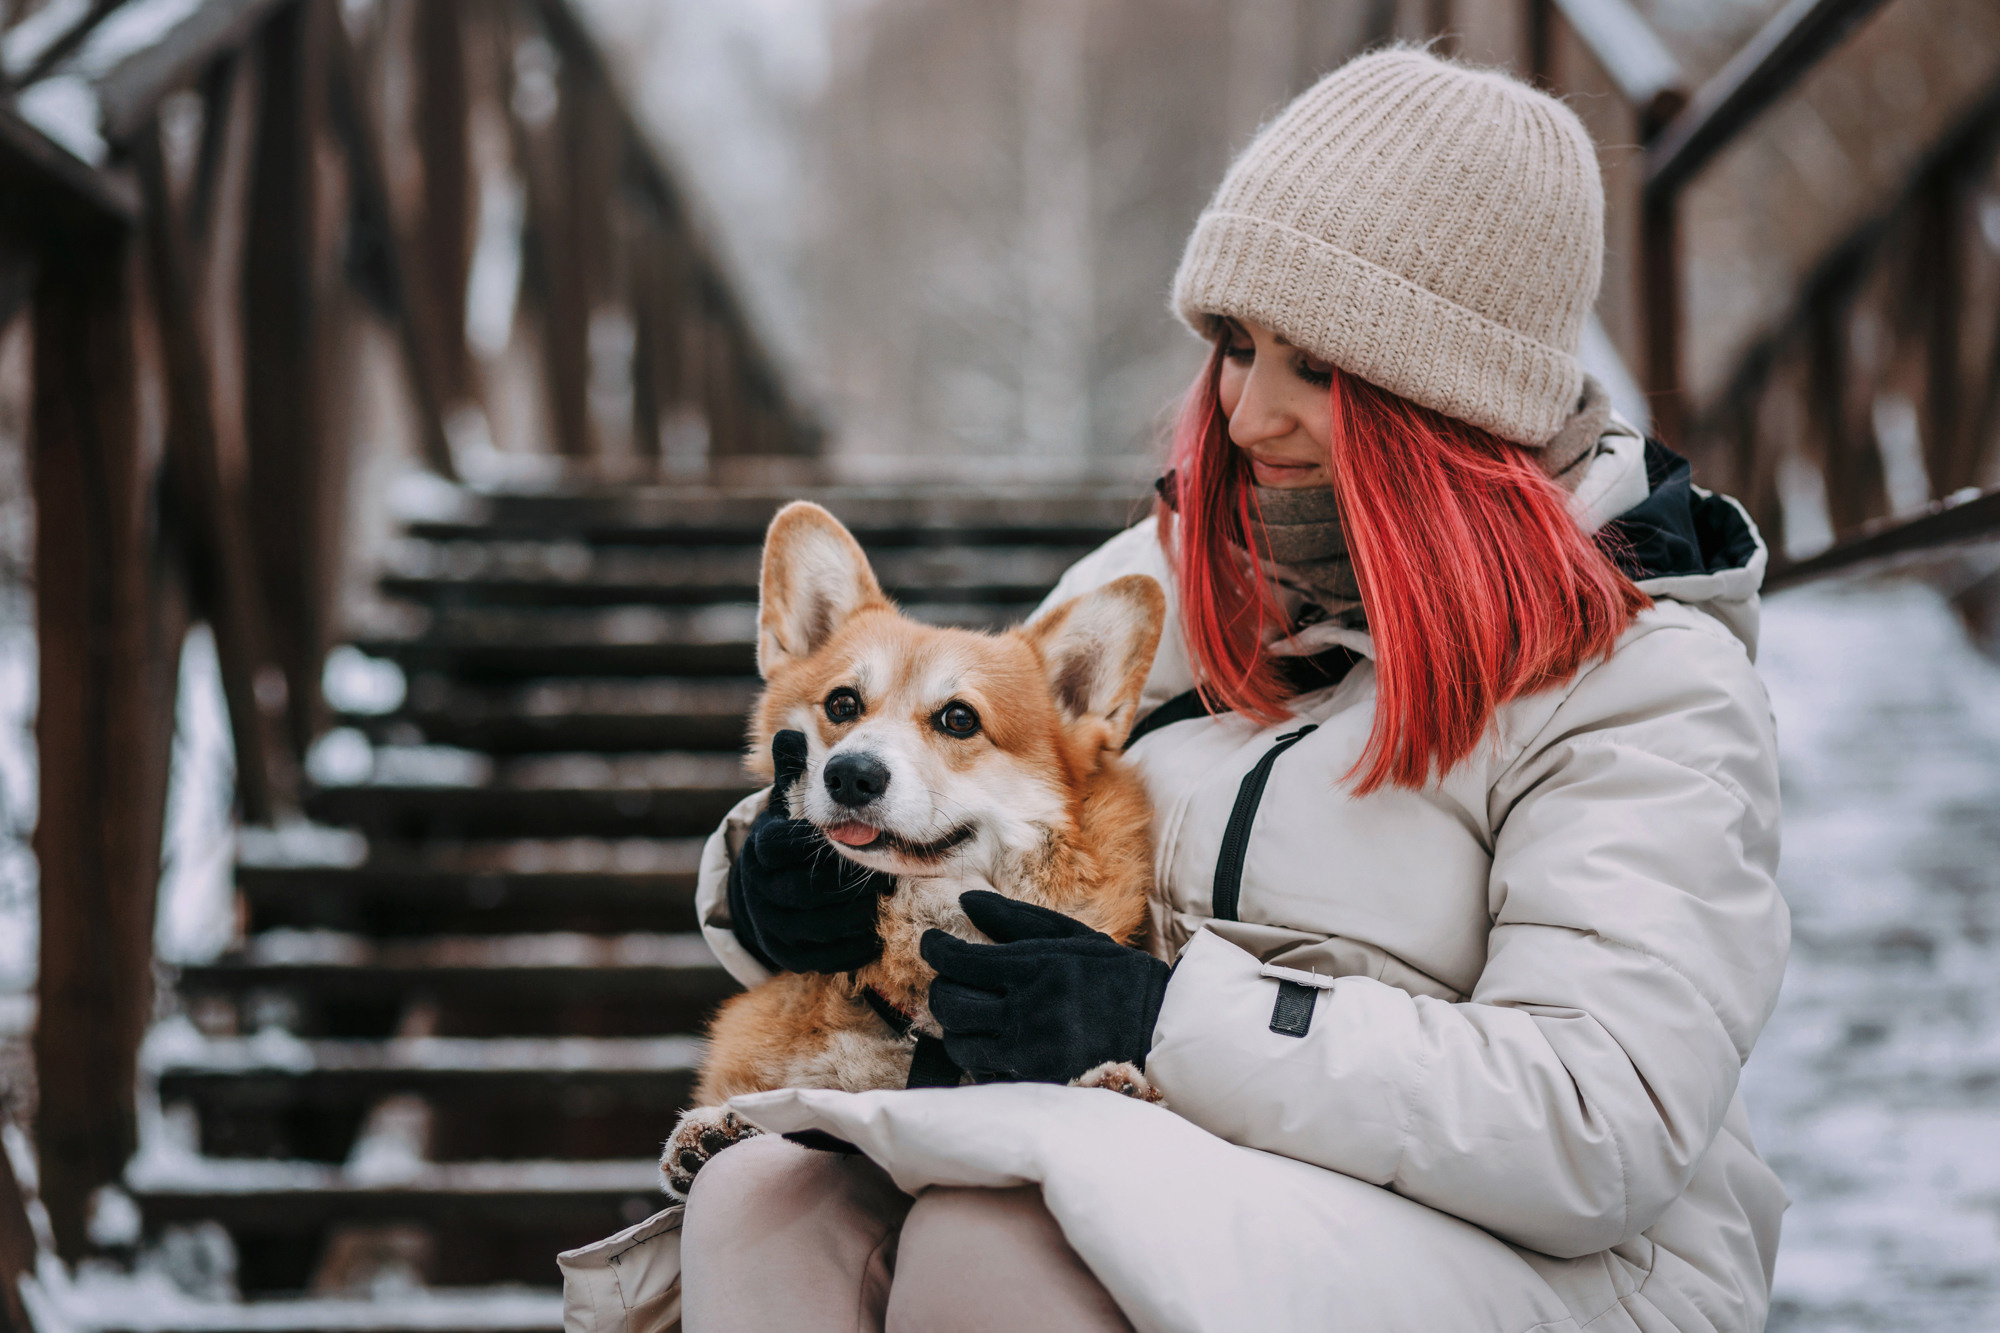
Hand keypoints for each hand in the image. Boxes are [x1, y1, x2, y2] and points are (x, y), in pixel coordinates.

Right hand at [727, 730, 891, 972]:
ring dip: (861, 915)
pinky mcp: (789, 956)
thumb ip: (793, 772)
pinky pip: (829, 956)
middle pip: (814, 891)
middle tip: (890, 872)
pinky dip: (858, 945)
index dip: (830, 843)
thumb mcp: (788, 803)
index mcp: (763, 848)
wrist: (765, 893)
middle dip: (854, 883)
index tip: (864, 837)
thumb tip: (789, 734)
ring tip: (888, 898)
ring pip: (825, 926)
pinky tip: (877, 929)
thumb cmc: (790, 838)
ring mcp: (773, 927)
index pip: (789, 845)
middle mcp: (761, 891)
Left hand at [921, 891, 1170, 1083]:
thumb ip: (1015, 918)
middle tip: (947, 980)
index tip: (932, 943)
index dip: (934, 949)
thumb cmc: (1115, 976)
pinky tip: (992, 1040)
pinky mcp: (1035, 1082)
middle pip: (950, 1005)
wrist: (1159, 1030)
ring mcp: (1030, 1053)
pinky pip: (985, 1071)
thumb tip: (967, 899)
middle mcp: (1027, 1012)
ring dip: (954, 1027)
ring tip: (969, 1013)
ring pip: (959, 1044)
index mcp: (1035, 968)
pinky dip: (979, 1054)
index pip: (959, 960)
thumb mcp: (1071, 936)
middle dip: (939, 989)